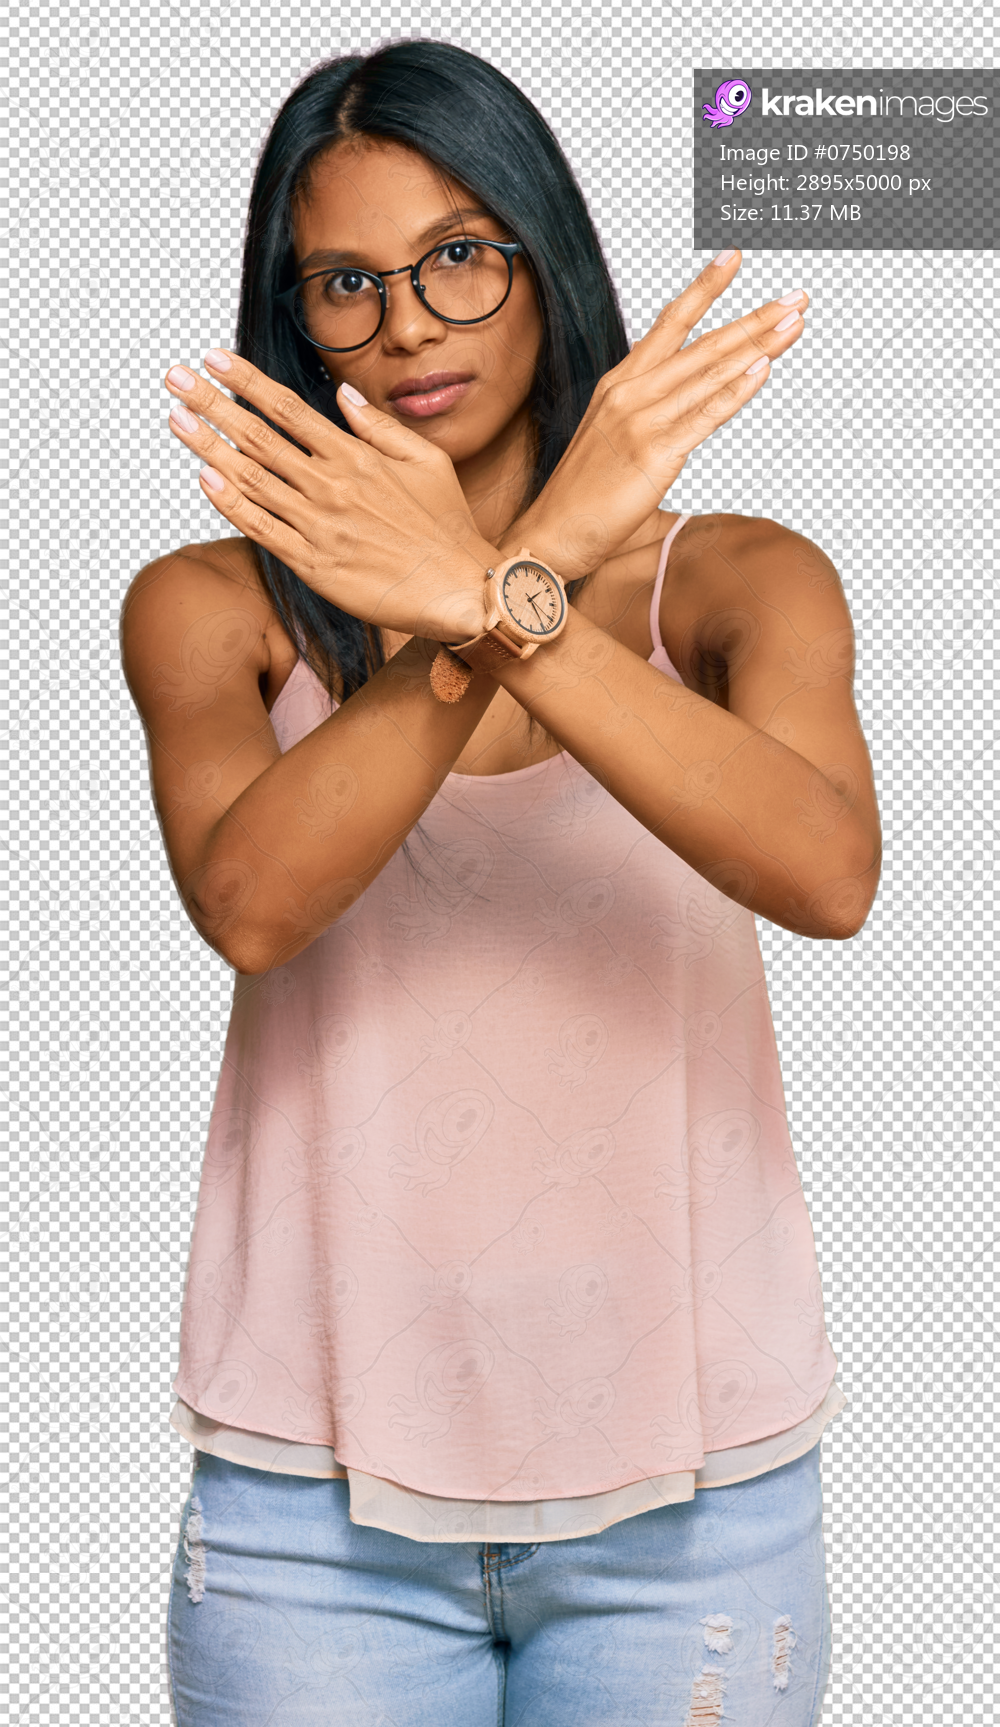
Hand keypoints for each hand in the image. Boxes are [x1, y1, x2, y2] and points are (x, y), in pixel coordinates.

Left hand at [164, 355, 496, 641]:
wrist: (460, 590)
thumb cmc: (447, 528)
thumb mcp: (427, 461)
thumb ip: (379, 427)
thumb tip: (343, 395)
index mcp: (355, 456)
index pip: (287, 409)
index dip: (246, 381)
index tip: (213, 358)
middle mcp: (330, 485)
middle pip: (258, 436)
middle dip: (211, 403)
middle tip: (174, 377)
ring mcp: (318, 525)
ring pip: (251, 479)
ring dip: (209, 447)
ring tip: (175, 419)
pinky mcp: (313, 565)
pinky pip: (263, 530)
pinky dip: (232, 505)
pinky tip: (206, 480)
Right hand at [506, 251, 808, 575]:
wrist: (552, 533)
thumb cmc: (582, 496)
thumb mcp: (612, 439)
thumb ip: (648, 416)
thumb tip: (682, 408)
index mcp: (620, 384)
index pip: (669, 324)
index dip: (704, 289)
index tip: (733, 257)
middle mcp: (631, 393)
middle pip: (702, 345)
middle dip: (754, 318)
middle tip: (796, 297)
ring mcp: (642, 421)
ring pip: (709, 375)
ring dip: (757, 346)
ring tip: (793, 323)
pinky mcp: (654, 455)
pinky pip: (704, 417)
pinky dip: (735, 392)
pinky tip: (763, 369)